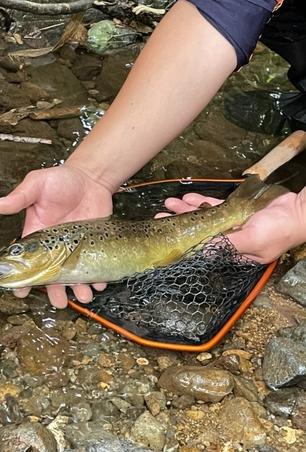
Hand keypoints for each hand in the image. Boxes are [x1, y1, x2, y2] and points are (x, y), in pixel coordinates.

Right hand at [0, 164, 112, 307]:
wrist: (91, 178)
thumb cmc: (61, 180)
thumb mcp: (37, 184)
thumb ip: (20, 196)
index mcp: (37, 235)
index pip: (28, 261)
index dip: (23, 278)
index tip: (21, 291)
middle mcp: (56, 247)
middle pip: (52, 275)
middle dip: (55, 291)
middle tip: (59, 302)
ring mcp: (76, 249)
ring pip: (75, 276)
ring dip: (79, 288)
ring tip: (83, 295)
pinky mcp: (94, 246)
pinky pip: (96, 267)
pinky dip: (99, 278)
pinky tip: (100, 283)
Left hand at [156, 191, 303, 263]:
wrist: (299, 210)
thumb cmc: (279, 230)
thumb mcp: (251, 239)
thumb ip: (225, 244)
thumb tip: (200, 250)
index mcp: (232, 254)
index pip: (201, 250)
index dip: (183, 243)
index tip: (167, 236)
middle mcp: (229, 240)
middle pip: (197, 233)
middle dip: (179, 224)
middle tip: (160, 217)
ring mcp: (231, 224)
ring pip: (203, 218)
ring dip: (186, 210)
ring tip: (169, 204)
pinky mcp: (236, 211)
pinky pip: (215, 206)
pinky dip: (202, 202)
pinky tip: (188, 197)